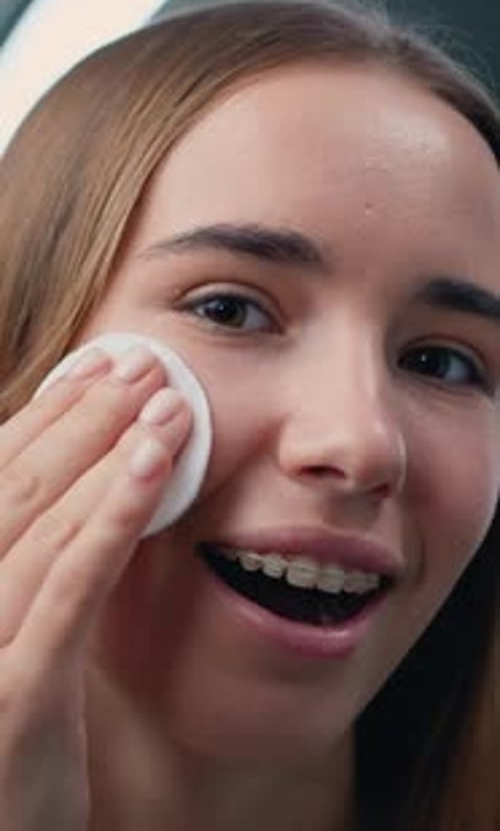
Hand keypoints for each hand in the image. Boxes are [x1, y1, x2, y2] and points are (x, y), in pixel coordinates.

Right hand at [0, 347, 190, 830]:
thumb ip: (37, 561)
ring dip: (109, 451)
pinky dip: (112, 517)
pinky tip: (152, 466)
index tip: (100, 365)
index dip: (50, 413)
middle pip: (20, 484)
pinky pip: (70, 587)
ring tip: (165, 401)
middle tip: (143, 363)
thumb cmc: (14, 733)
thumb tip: (90, 479)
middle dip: (86, 414)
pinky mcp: (15, 697)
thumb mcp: (16, 635)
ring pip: (44, 522)